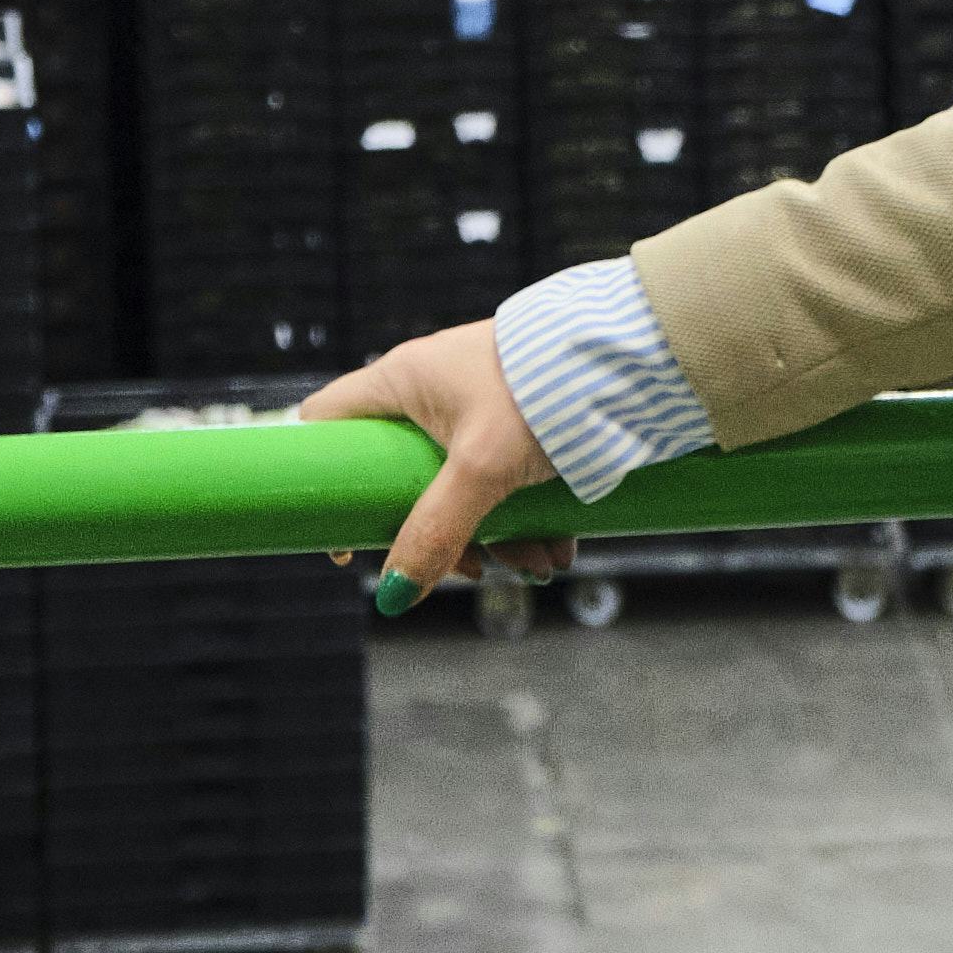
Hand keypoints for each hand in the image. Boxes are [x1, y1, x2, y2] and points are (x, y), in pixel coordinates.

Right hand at [301, 318, 558, 605]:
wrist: (631, 357)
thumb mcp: (481, 469)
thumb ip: (437, 531)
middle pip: (402, 477)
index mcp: (402, 381)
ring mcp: (478, 406)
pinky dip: (528, 518)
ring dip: (496, 537)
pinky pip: (506, 482)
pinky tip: (559, 546)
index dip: (321, 477)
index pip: (326, 420)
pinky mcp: (520, 421)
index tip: (344, 535)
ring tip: (539, 563)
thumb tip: (395, 595)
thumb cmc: (542, 393)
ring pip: (462, 489)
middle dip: (438, 532)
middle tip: (469, 567)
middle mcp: (433, 390)